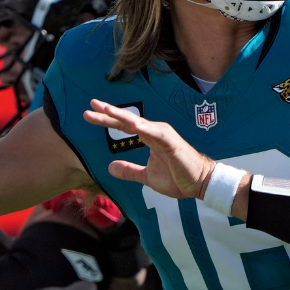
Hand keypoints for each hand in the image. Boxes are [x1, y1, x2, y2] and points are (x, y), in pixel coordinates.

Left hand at [83, 99, 214, 199]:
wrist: (200, 184)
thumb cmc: (178, 178)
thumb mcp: (147, 176)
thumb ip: (129, 171)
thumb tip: (110, 167)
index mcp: (148, 138)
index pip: (124, 127)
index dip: (107, 120)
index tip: (89, 114)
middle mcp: (155, 132)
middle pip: (128, 120)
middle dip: (109, 112)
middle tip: (91, 104)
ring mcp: (163, 135)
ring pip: (139, 122)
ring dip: (123, 116)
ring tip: (107, 110)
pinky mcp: (172, 143)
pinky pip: (156, 134)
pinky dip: (145, 128)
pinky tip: (134, 125)